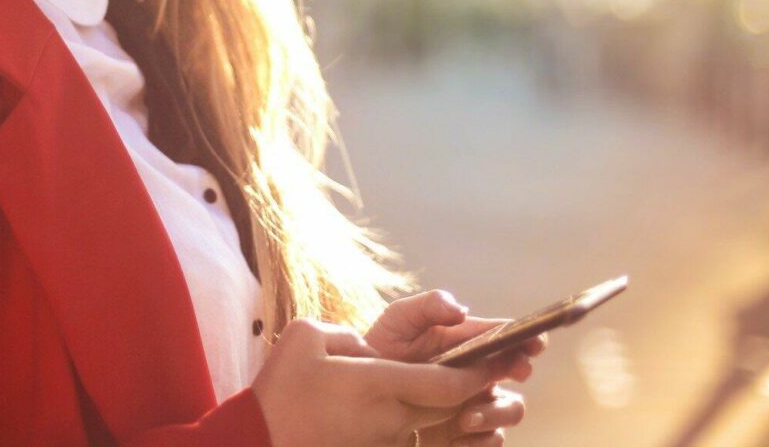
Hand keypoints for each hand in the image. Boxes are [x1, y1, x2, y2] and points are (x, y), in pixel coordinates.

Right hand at [251, 317, 502, 446]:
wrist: (258, 445)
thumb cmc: (279, 392)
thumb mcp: (306, 338)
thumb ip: (347, 333)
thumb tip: (370, 350)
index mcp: (379, 385)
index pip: (448, 382)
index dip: (481, 371)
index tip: (503, 357)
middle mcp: (391, 418)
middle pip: (452, 406)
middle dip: (484, 388)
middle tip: (510, 369)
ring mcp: (385, 442)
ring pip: (436, 425)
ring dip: (461, 411)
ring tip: (482, 396)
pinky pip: (415, 440)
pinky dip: (434, 429)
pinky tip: (447, 417)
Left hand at [364, 290, 546, 444]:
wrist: (360, 392)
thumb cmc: (382, 348)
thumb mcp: (399, 319)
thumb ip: (429, 305)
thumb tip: (463, 311)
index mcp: (470, 342)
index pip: (507, 336)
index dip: (527, 336)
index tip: (532, 342)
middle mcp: (479, 373)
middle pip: (518, 371)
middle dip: (521, 370)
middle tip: (514, 370)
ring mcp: (475, 403)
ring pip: (510, 409)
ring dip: (496, 412)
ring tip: (466, 417)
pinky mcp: (465, 433)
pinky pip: (490, 441)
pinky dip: (480, 440)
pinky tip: (456, 435)